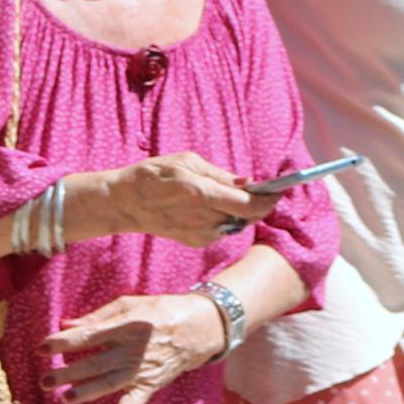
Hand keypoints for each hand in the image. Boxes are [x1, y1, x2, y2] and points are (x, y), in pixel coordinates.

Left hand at [43, 292, 225, 403]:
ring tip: (64, 399)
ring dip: (87, 393)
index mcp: (124, 325)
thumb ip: (98, 316)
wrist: (199, 328)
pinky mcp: (151, 385)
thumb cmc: (160, 311)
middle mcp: (131, 350)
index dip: (64, 342)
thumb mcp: (130, 303)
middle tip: (44, 380)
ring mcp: (141, 370)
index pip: (88, 335)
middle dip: (68, 372)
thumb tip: (67, 324)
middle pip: (95, 363)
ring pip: (110, 384)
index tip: (42, 347)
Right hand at [73, 153, 259, 247]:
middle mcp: (203, 218)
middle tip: (266, 190)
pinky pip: (223, 229)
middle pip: (249, 217)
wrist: (124, 204)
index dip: (269, 198)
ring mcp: (200, 234)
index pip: (248, 204)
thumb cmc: (153, 175)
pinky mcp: (196, 242)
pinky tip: (213, 206)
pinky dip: (226, 217)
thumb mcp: (186, 162)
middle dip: (260, 204)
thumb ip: (220, 175)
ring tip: (235, 194)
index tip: (279, 189)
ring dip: (242, 210)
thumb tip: (248, 183)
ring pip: (237, 223)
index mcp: (201, 193)